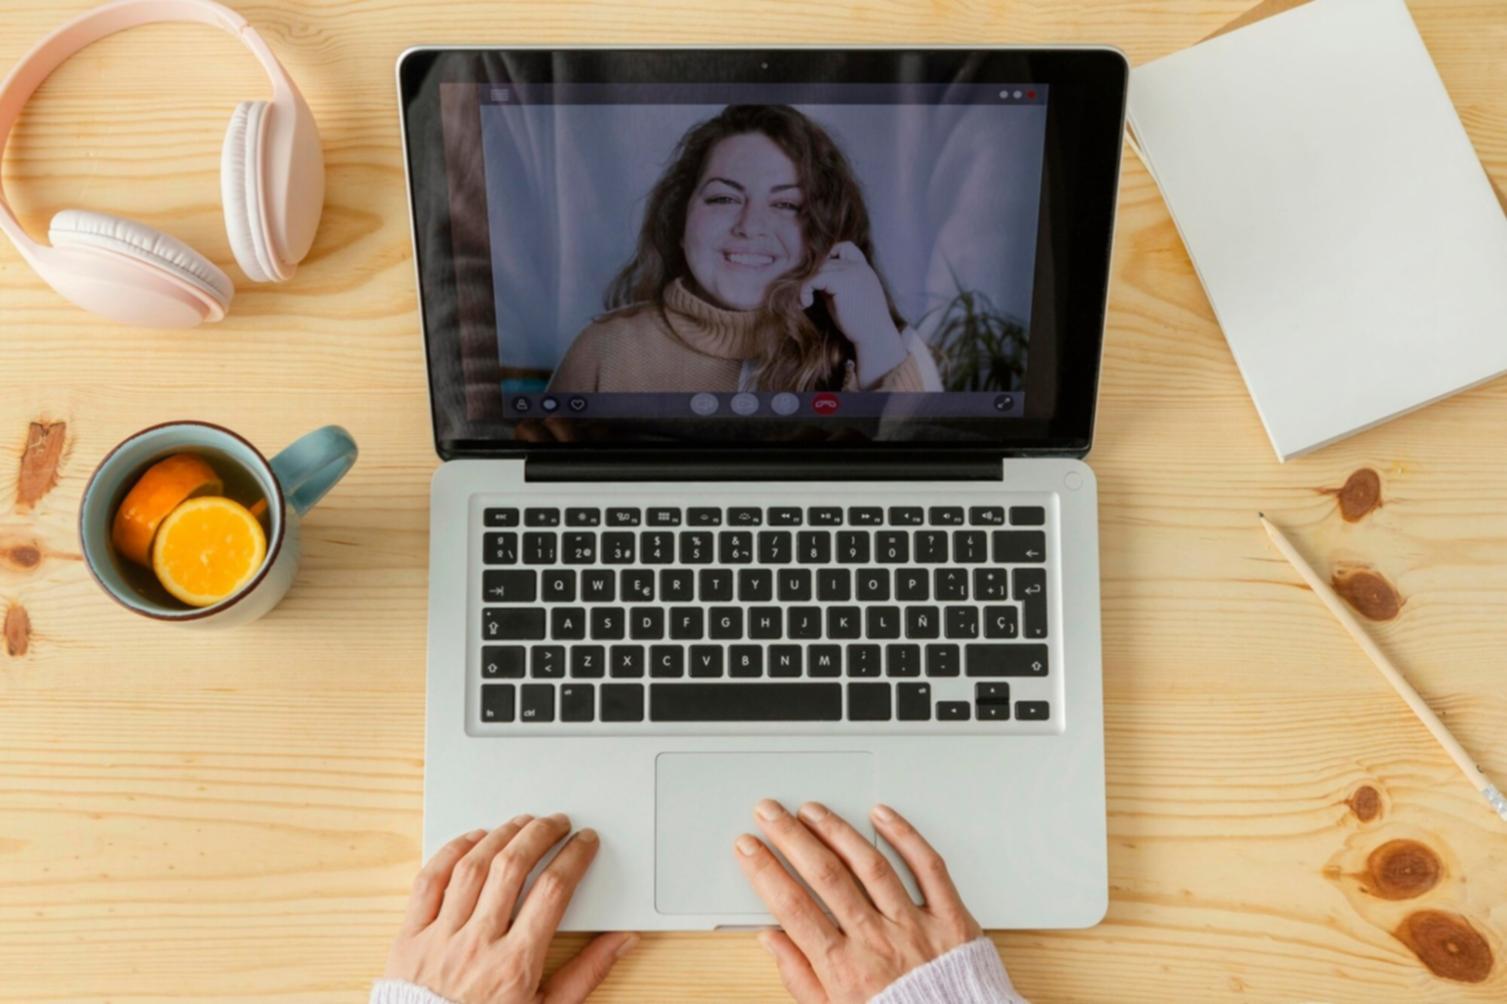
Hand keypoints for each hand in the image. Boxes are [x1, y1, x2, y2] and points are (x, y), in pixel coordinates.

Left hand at [384, 815, 636, 1003]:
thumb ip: (587, 972)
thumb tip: (622, 940)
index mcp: (516, 964)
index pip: (552, 890)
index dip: (574, 857)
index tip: (585, 842)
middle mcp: (477, 943)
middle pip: (512, 867)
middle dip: (540, 835)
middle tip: (557, 822)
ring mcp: (440, 937)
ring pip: (472, 867)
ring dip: (500, 836)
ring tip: (520, 823)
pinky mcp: (410, 936)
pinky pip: (429, 881)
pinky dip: (451, 853)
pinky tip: (472, 839)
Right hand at [735, 801, 981, 1003]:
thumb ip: (800, 977)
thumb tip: (772, 939)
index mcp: (844, 970)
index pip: (793, 907)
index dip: (764, 871)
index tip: (748, 847)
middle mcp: (878, 942)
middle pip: (825, 876)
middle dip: (791, 837)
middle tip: (770, 812)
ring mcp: (916, 927)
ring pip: (870, 865)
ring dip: (837, 831)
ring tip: (813, 811)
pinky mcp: (952, 919)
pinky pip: (929, 869)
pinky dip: (905, 837)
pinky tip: (882, 815)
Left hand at [799, 241, 905, 386]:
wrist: (875, 336)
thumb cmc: (861, 323)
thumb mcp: (847, 298)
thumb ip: (834, 285)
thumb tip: (812, 280)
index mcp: (864, 269)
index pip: (846, 248)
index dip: (831, 256)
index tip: (822, 277)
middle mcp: (859, 267)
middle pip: (826, 262)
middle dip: (815, 278)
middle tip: (806, 296)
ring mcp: (852, 272)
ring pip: (819, 270)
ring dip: (808, 285)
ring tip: (805, 301)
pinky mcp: (842, 282)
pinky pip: (814, 279)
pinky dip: (805, 290)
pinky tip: (806, 303)